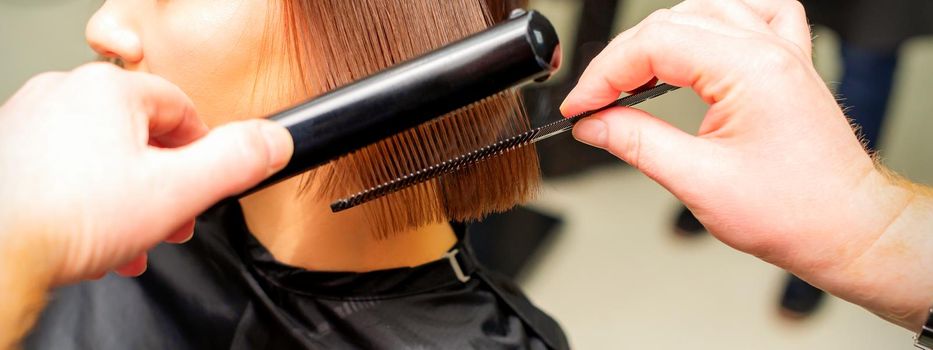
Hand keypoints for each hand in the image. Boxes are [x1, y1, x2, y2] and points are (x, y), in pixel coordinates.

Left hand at [0, 63, 292, 284]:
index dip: (203, 153)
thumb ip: (235, 162)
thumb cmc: (67, 220)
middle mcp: (63, 93)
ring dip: (126, 201)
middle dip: (163, 187)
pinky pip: (64, 171)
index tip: (203, 185)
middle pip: (140, 136)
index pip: (182, 109)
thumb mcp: (178, 191)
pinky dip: (85, 203)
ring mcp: (28, 122)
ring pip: (101, 158)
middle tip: (170, 221)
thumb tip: (275, 140)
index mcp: (108, 89)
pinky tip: (92, 238)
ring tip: (130, 239)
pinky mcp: (8, 154)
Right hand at [561, 0, 932, 329]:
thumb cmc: (795, 212)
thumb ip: (637, 143)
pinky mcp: (788, 62)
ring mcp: (782, 51)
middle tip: (595, 103)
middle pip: (670, 23)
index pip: (653, 44)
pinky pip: (752, 14)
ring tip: (632, 78)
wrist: (846, 228)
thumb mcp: (699, 182)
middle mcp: (768, 49)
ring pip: (704, 12)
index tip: (581, 105)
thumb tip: (593, 123)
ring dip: (659, 40)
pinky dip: (715, 23)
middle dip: (622, 61)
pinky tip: (698, 44)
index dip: (604, 73)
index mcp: (749, 69)